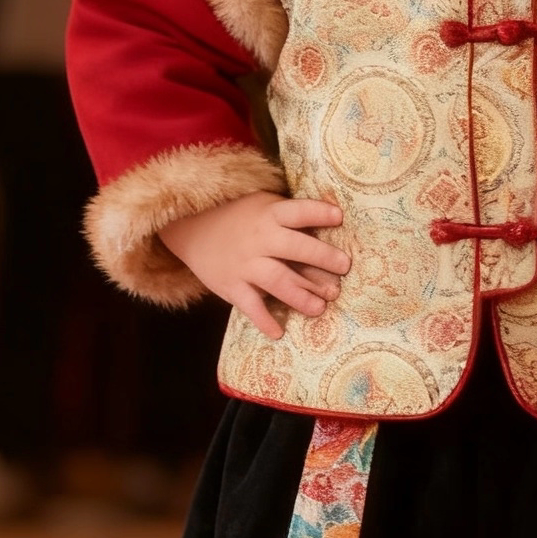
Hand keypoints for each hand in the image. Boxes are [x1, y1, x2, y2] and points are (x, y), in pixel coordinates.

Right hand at [160, 193, 349, 338]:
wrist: (192, 231)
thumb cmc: (241, 217)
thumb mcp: (263, 204)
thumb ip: (291, 215)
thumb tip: (335, 222)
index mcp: (270, 214)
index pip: (298, 211)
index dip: (319, 213)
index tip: (339, 217)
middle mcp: (259, 238)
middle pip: (294, 248)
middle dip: (322, 257)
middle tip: (344, 267)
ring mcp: (245, 264)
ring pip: (277, 280)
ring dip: (302, 295)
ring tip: (322, 307)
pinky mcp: (232, 285)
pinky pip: (250, 306)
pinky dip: (263, 321)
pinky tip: (279, 333)